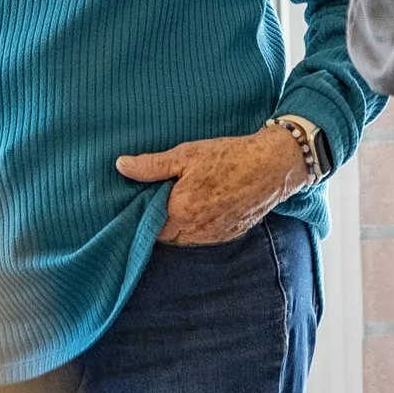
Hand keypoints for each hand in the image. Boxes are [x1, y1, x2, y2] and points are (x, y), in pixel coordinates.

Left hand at [116, 127, 307, 243]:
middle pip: (166, 235)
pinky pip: (205, 237)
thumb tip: (121, 166)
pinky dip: (199, 227)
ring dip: (180, 225)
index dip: (142, 215)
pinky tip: (204, 206)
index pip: (147, 226)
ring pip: (185, 238)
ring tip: (183, 201)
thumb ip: (152, 165)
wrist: (272, 166)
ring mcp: (214, 236)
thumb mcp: (186, 155)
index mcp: (179, 211)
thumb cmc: (227, 157)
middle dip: (160, 221)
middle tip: (162, 198)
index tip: (141, 202)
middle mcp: (195, 231)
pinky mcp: (230, 235)